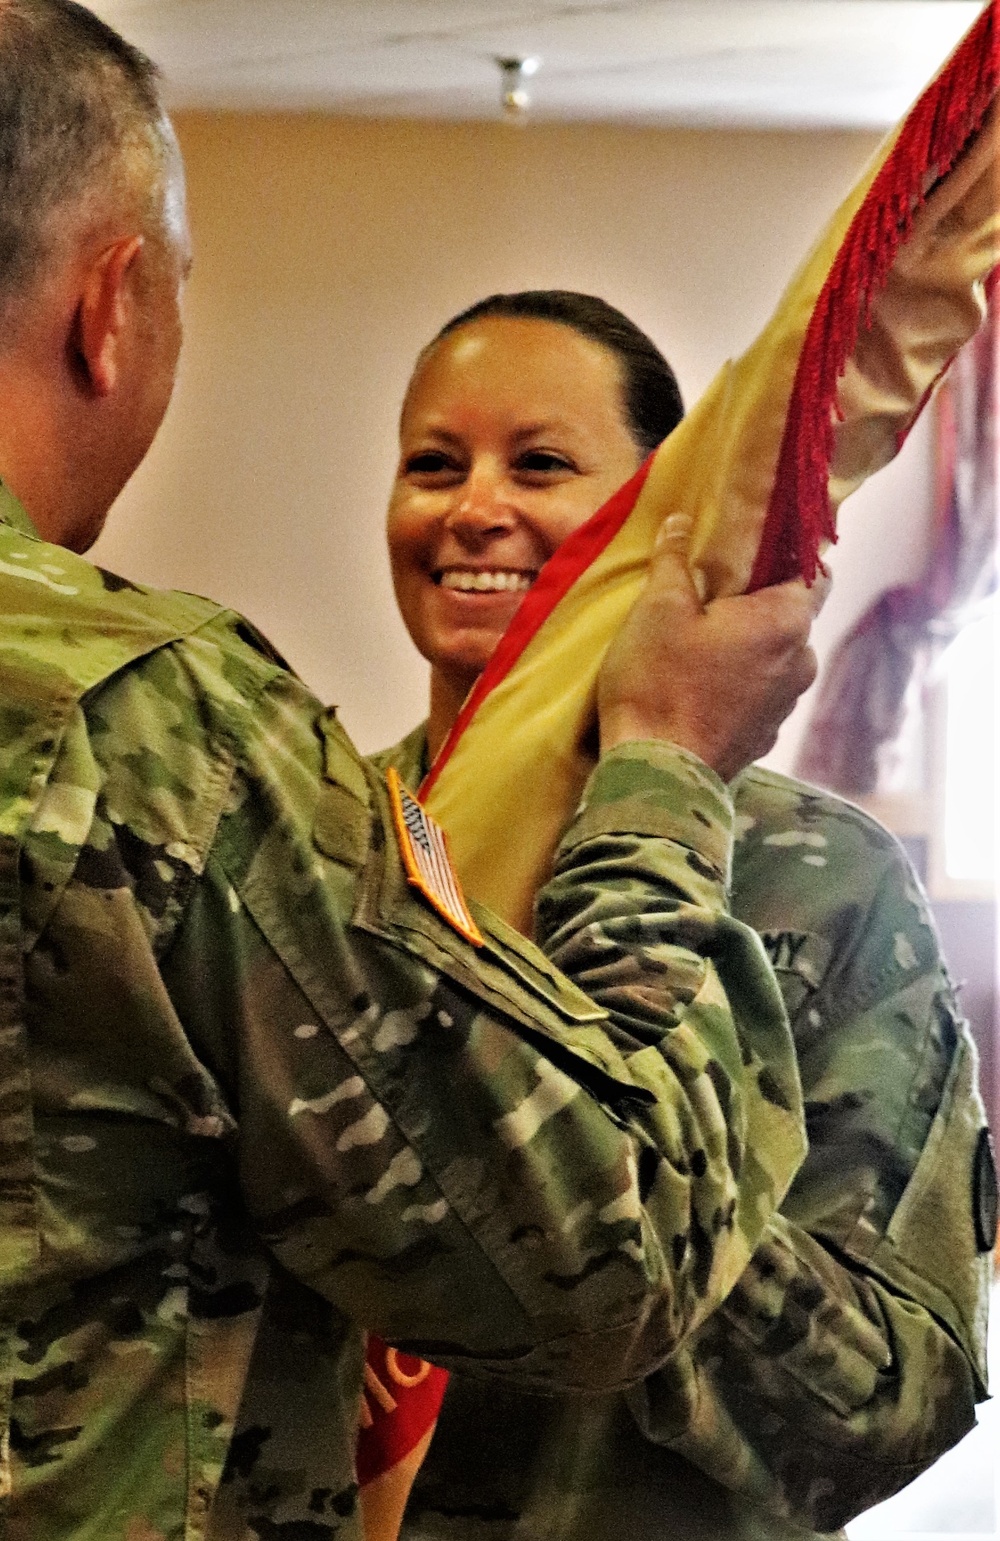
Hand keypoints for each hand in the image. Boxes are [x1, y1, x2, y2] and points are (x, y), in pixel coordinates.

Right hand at [597, 515, 827, 781]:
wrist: (656, 775)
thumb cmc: (660, 682)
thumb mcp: (658, 609)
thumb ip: (673, 560)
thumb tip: (681, 522)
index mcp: (787, 621)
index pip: (817, 572)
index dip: (790, 556)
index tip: (755, 551)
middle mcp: (802, 662)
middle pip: (791, 617)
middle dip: (757, 605)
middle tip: (710, 598)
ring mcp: (786, 706)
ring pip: (775, 659)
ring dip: (747, 649)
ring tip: (699, 647)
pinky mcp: (765, 738)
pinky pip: (759, 695)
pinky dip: (738, 686)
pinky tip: (698, 688)